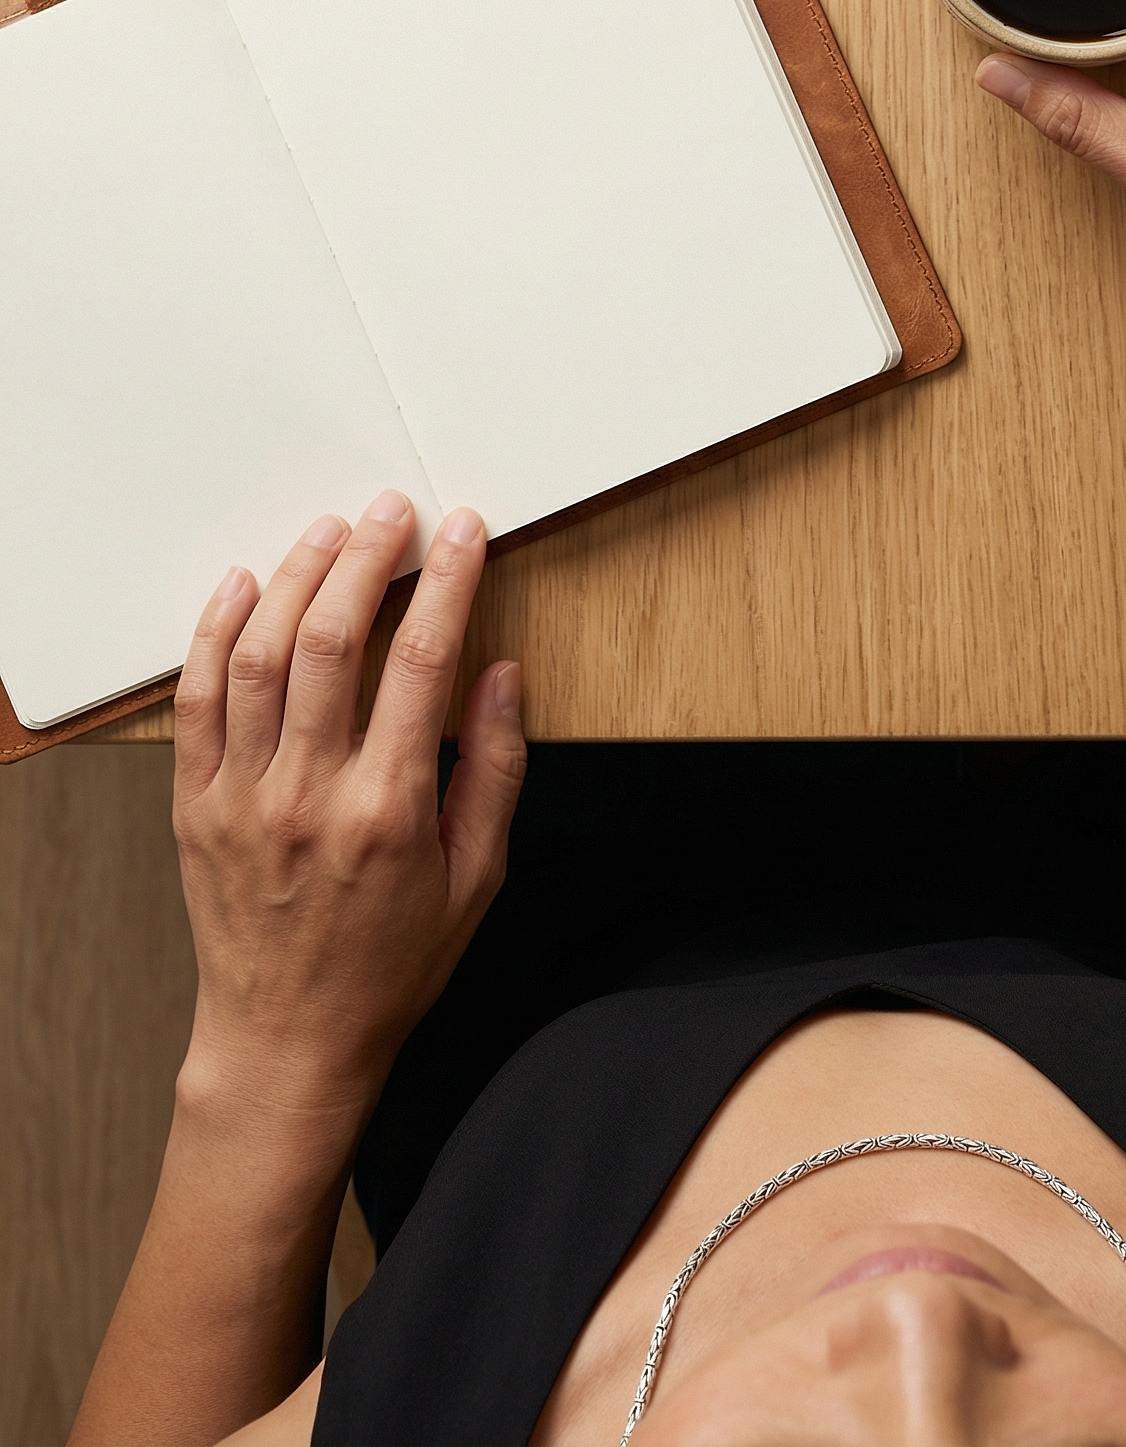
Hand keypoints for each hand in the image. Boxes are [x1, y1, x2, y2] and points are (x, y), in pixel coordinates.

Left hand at [171, 492, 525, 1133]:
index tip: (461, 534)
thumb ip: (493, 768)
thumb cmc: (388, 966)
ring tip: (327, 532)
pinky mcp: (196, 803)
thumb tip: (500, 673)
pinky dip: (216, 631)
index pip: (423, 661)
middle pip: (333, 639)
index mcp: (388, 810)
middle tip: (390, 513)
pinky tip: (243, 586)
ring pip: (261, 655)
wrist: (288, 1042)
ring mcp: (243, 796)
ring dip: (296, 577)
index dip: (447, 582)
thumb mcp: (476, 878)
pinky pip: (197, 698)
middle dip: (366, 558)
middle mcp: (309, 793)